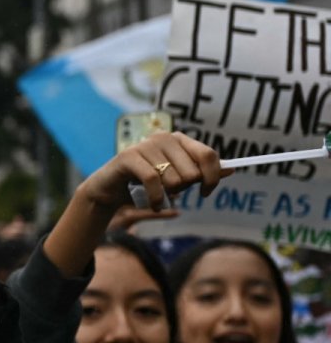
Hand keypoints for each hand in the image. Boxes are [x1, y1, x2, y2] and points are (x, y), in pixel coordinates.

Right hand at [44, 132, 227, 276]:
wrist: (110, 190)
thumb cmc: (145, 184)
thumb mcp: (176, 179)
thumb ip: (201, 173)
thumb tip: (232, 169)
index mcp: (178, 139)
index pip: (208, 155)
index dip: (212, 178)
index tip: (204, 192)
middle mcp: (163, 137)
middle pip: (192, 171)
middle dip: (182, 190)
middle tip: (168, 192)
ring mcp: (145, 145)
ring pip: (174, 178)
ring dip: (167, 196)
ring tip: (156, 196)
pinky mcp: (129, 156)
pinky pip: (154, 181)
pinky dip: (157, 199)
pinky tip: (154, 205)